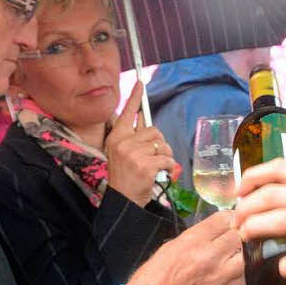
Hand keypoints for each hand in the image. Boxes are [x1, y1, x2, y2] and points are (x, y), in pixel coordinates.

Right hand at [104, 82, 175, 206]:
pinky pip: (167, 158)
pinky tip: (162, 173)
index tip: (141, 84)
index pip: (126, 113)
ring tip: (158, 165)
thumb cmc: (126, 177)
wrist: (123, 200)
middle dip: (160, 143)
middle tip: (156, 156)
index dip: (135, 98)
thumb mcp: (122, 153)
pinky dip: (169, 166)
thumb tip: (142, 118)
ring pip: (162, 144)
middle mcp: (123, 143)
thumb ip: (133, 137)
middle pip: (153, 130)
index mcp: (116, 138)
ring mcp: (133, 154)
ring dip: (166, 155)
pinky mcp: (145, 165)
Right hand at [126, 211, 244, 284]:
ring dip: (245, 253)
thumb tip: (217, 230)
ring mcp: (220, 277)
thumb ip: (197, 236)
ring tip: (239, 254)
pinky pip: (245, 278)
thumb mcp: (171, 246)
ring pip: (248, 257)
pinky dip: (244, 271)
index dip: (229, 218)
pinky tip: (237, 270)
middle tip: (236, 237)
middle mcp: (209, 257)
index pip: (224, 219)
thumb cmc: (154, 276)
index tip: (230, 221)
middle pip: (240, 236)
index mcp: (193, 241)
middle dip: (239, 234)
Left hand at [234, 160, 285, 284]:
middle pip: (273, 193)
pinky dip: (285, 264)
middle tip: (236, 222)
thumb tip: (271, 196)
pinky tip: (280, 269)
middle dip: (245, 207)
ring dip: (254, 229)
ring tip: (244, 238)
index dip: (253, 176)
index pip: (281, 167)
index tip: (238, 191)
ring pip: (280, 220)